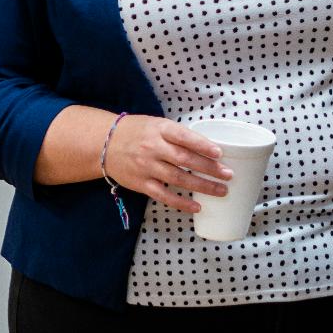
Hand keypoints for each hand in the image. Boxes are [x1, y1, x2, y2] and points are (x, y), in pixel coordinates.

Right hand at [104, 114, 231, 212]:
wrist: (104, 143)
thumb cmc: (136, 132)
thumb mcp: (155, 125)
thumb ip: (177, 135)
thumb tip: (208, 148)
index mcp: (158, 129)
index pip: (182, 136)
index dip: (202, 145)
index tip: (219, 153)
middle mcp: (152, 148)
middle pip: (184, 160)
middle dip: (209, 168)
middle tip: (228, 175)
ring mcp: (146, 167)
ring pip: (178, 179)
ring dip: (202, 186)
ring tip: (221, 190)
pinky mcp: (141, 183)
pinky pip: (164, 195)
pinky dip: (181, 203)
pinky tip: (197, 207)